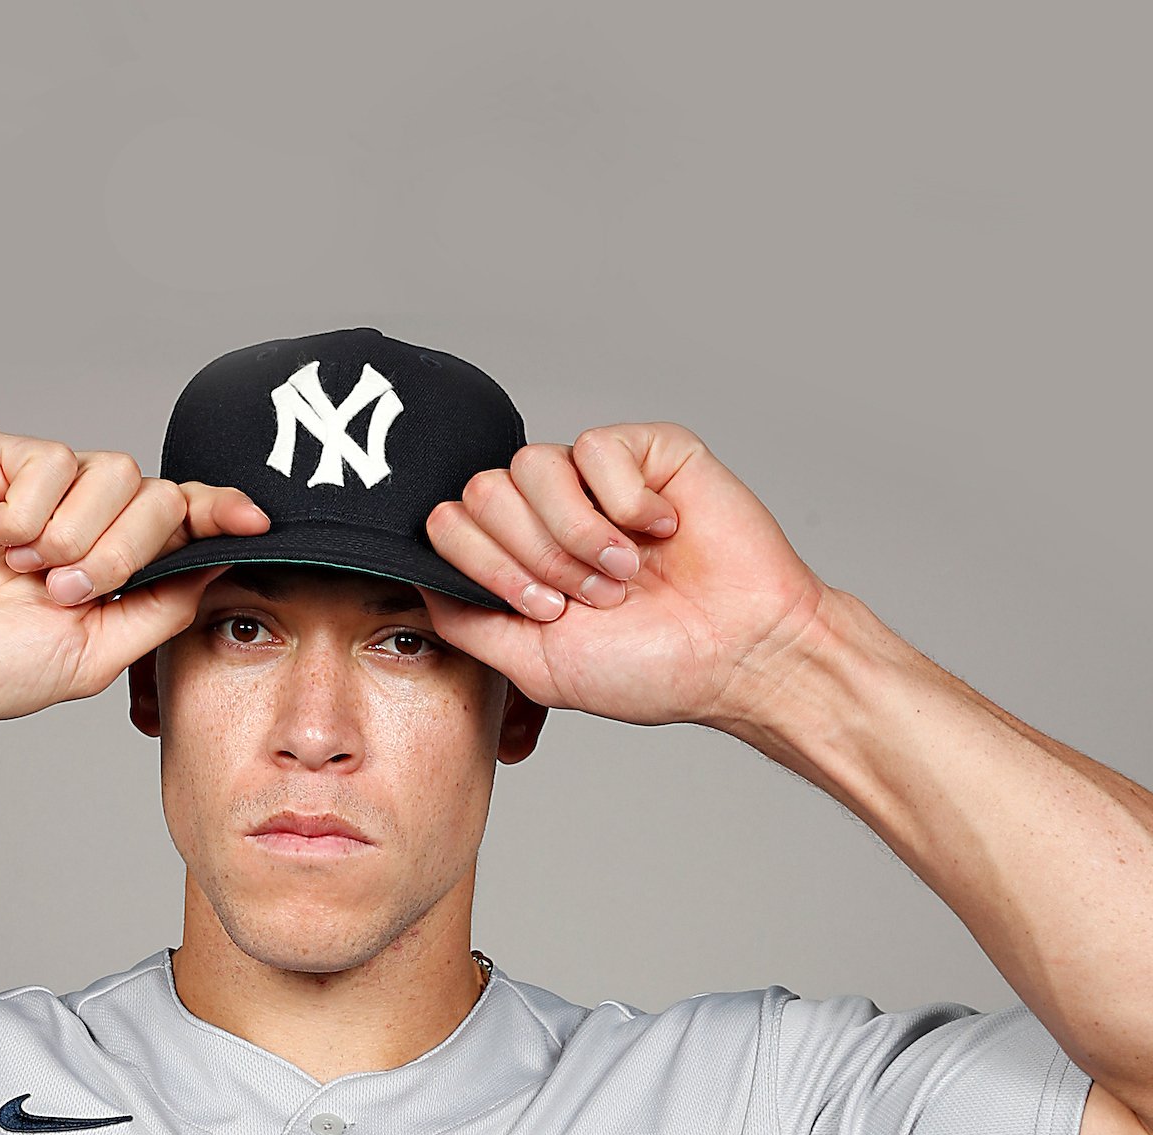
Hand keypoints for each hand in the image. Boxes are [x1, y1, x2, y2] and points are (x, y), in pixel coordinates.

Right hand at [0, 430, 270, 727]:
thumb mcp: (96, 653)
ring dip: (72, 535)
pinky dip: (23, 513)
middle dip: (123, 551)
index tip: (255, 521)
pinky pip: (48, 461)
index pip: (183, 518)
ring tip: (23, 572)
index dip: (221, 510)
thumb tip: (221, 566)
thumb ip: (161, 608)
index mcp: (114, 561)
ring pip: (111, 472)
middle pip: (157, 495)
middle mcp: (84, 514)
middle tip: (65, 593)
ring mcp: (40, 482)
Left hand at [419, 423, 832, 729]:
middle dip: (533, 557)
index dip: (486, 567)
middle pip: (483, 491)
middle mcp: (550, 514)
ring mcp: (596, 481)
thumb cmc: (650, 668)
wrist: (738, 654)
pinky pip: (596, 447)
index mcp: (518, 560)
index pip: (451, 525)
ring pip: (532, 465)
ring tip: (623, 573)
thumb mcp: (533, 664)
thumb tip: (415, 578)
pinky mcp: (645, 452)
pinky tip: (660, 531)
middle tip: (589, 598)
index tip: (544, 611)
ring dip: (577, 534)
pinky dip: (624, 503)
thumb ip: (467, 621)